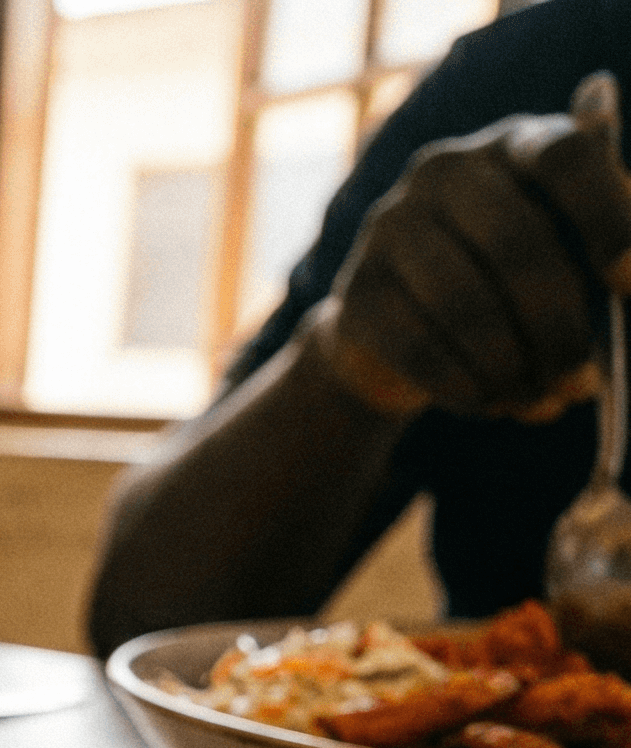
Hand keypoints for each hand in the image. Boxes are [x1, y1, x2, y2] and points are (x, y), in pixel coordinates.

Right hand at [311, 71, 630, 420]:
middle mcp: (443, 171)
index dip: (608, 218)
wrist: (402, 325)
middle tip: (582, 381)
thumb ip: (604, 213)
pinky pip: (419, 347)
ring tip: (540, 400)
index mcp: (514, 144)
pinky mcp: (356, 290)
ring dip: (513, 368)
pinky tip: (491, 401)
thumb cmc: (509, 276)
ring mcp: (389, 226)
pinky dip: (466, 387)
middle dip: (559, 326)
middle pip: (518, 243)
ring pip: (466, 305)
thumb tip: (608, 131)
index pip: (566, 156)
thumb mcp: (568, 236)